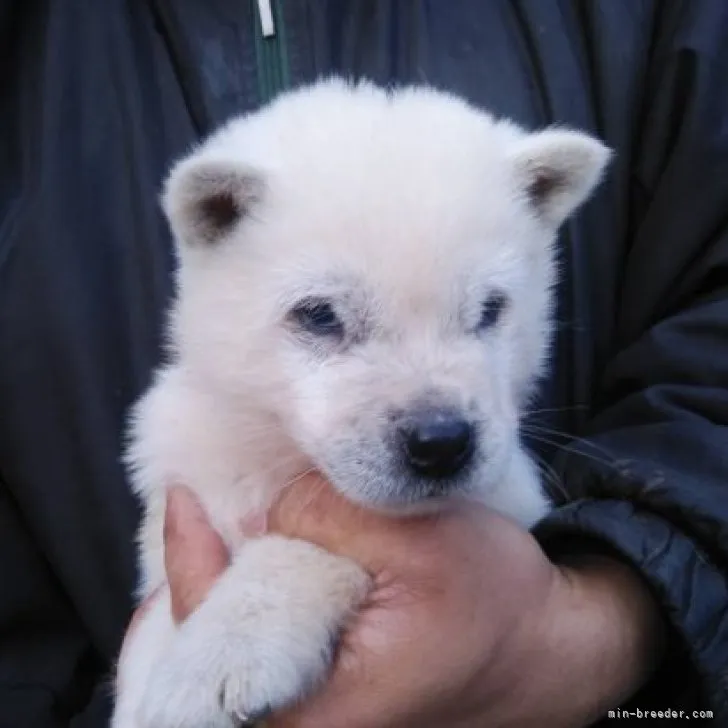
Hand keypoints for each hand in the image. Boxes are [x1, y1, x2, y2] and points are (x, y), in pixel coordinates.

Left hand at [123, 478, 663, 727]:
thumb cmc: (495, 601)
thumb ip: (332, 515)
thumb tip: (274, 509)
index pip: (216, 643)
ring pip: (244, 651)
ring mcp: (329, 713)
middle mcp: (317, 723)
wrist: (547, 646)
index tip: (183, 499)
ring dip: (229, 588)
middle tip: (190, 515)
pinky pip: (276, 648)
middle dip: (199, 580)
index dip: (191, 566)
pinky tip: (265, 561)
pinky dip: (263, 598)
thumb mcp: (419, 540)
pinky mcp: (343, 691)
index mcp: (325, 709)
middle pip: (217, 653)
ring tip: (216, 534)